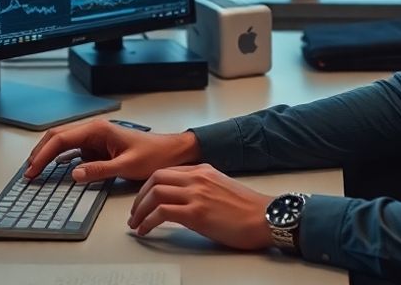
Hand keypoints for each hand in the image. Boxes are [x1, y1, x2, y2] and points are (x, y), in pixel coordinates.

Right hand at [25, 119, 199, 181]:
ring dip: (47, 155)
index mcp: (98, 129)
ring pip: (63, 144)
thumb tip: (74, 174)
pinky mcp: (97, 148)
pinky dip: (60, 160)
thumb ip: (99, 170)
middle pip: (57, 137)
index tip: (33, 168)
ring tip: (35, 171)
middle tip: (28, 172)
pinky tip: (53, 169)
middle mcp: (93, 130)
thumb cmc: (153, 154)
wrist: (170, 152)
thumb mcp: (126, 165)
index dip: (43, 154)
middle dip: (40, 153)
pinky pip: (73, 152)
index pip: (61, 139)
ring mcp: (94, 138)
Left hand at [127, 164, 272, 249]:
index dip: (149, 186)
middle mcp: (197, 178)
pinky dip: (148, 222)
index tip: (143, 199)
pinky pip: (161, 213)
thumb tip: (187, 199)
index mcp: (203, 170)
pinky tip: (145, 230)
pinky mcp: (196, 213)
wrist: (266, 217)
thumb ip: (203, 187)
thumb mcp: (222, 188)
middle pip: (155, 178)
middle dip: (139, 196)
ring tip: (136, 223)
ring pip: (154, 193)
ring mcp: (196, 194)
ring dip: (139, 210)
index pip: (166, 172)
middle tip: (134, 211)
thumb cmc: (249, 209)